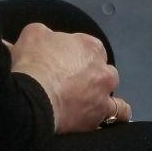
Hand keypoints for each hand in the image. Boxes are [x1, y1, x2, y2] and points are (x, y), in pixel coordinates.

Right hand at [7, 21, 130, 133]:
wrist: (34, 97)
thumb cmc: (34, 63)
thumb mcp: (33, 34)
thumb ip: (45, 34)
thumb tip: (45, 38)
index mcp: (90, 46)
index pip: (90, 47)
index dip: (77, 54)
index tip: (65, 61)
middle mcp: (102, 69)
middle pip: (103, 69)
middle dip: (92, 73)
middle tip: (72, 81)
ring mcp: (104, 94)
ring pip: (113, 91)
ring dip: (103, 93)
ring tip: (91, 100)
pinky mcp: (100, 115)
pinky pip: (118, 114)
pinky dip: (115, 115)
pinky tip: (106, 116)